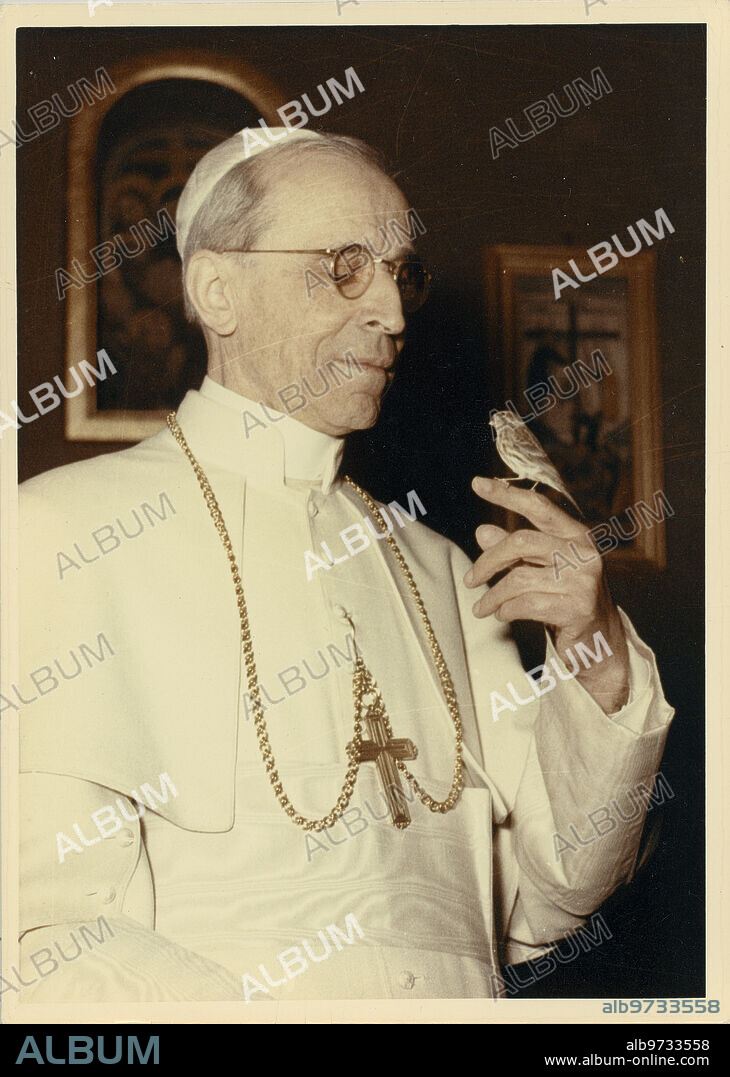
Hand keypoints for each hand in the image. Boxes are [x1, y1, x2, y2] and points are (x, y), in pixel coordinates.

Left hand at [464, 476, 630, 713]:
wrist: (600, 643)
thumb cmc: (566, 599)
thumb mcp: (540, 569)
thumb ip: (514, 551)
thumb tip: (482, 531)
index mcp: (576, 535)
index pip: (539, 506)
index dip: (507, 494)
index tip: (477, 483)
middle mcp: (584, 552)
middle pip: (521, 542)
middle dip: (488, 562)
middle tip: (469, 580)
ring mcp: (584, 580)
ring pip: (519, 578)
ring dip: (492, 595)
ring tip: (481, 607)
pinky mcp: (578, 608)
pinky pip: (527, 604)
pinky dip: (507, 611)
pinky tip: (502, 615)